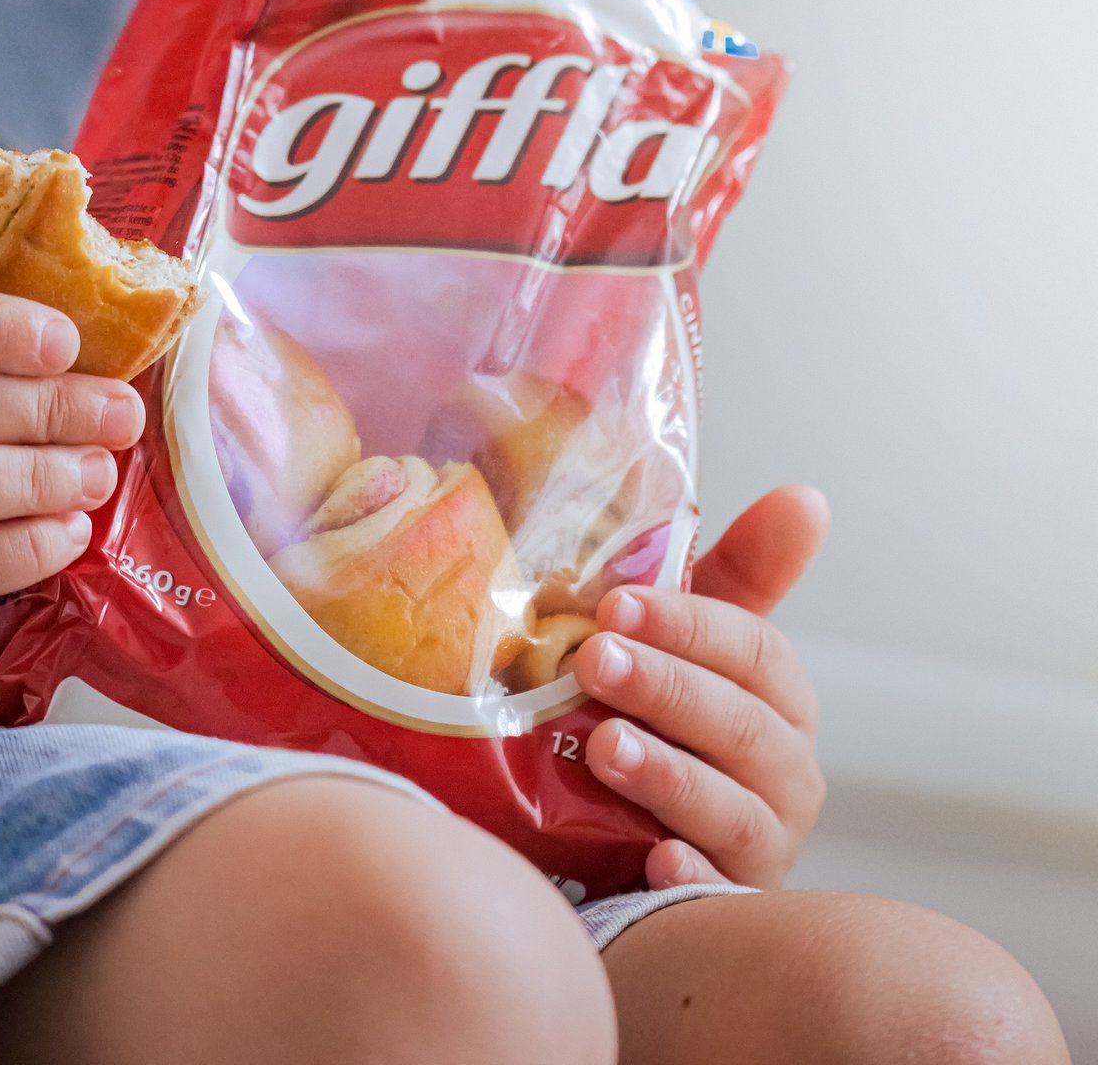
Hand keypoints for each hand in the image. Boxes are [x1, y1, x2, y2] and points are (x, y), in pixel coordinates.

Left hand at [572, 487, 829, 889]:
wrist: (625, 837)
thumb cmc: (661, 719)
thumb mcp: (684, 642)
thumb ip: (735, 575)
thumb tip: (809, 497)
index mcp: (775, 699)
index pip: (754, 650)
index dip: (689, 625)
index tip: (618, 602)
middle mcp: (783, 771)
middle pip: (742, 724)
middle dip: (668, 687)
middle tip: (594, 659)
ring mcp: (759, 844)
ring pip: (732, 810)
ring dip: (671, 776)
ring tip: (606, 748)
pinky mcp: (726, 906)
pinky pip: (720, 901)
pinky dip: (693, 880)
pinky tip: (655, 860)